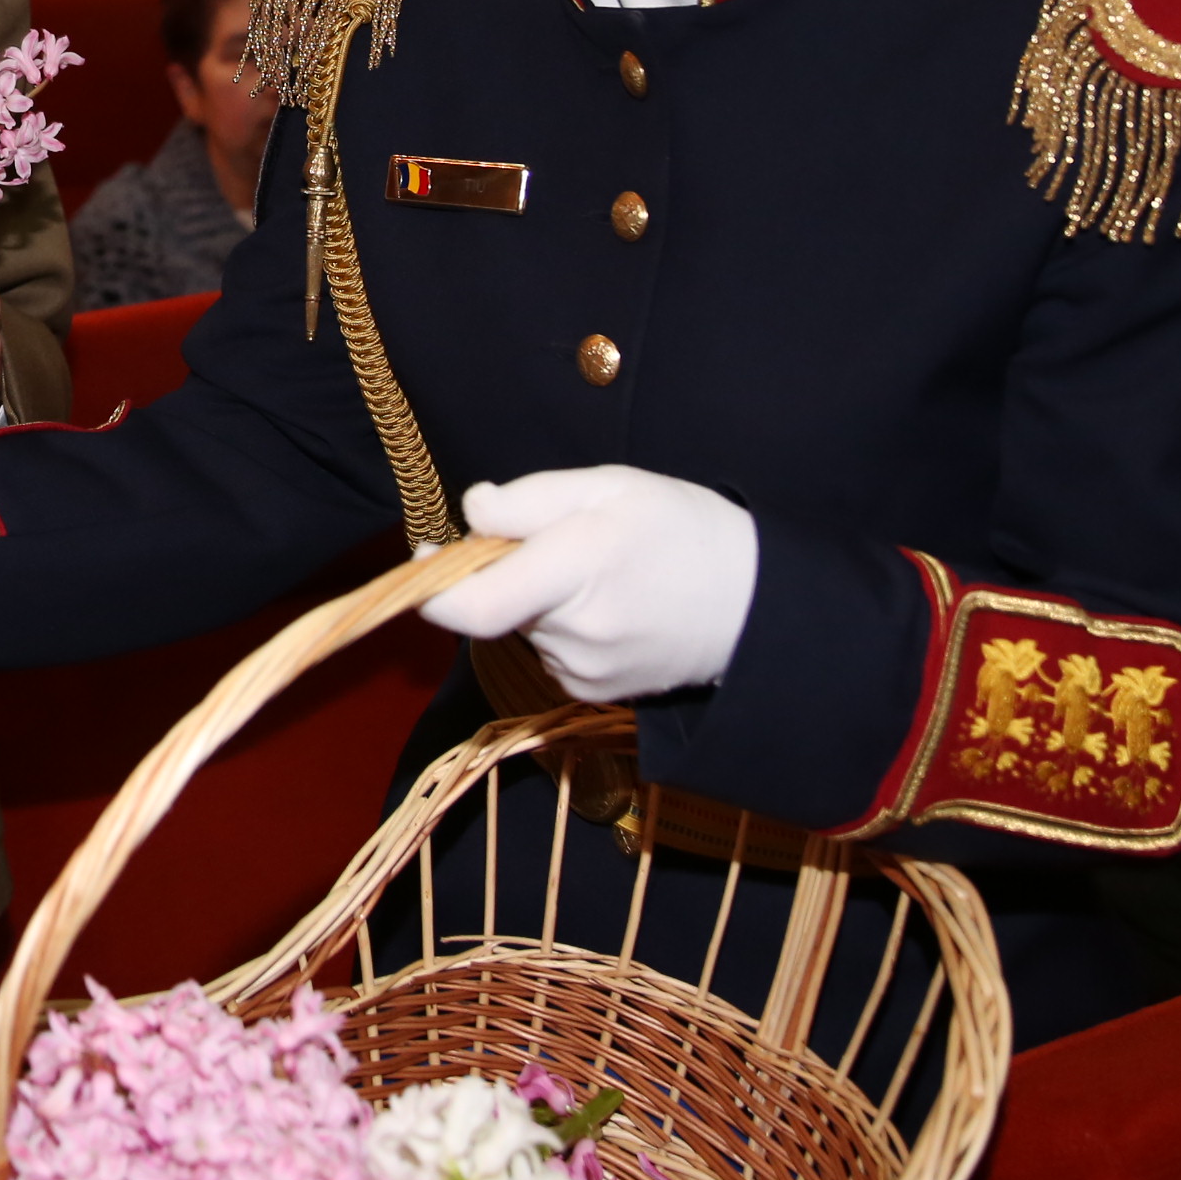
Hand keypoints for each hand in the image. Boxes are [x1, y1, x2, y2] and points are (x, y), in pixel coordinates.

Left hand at [421, 467, 758, 701]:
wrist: (756, 606)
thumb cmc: (682, 530)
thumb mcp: (610, 486)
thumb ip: (529, 498)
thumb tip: (471, 512)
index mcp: (577, 568)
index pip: (473, 605)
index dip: (433, 588)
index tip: (425, 556)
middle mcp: (575, 630)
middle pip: (497, 604)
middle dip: (506, 570)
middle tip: (562, 541)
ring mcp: (584, 670)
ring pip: (523, 626)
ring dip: (538, 599)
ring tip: (600, 573)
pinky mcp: (594, 693)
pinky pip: (548, 651)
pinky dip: (560, 626)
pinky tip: (610, 607)